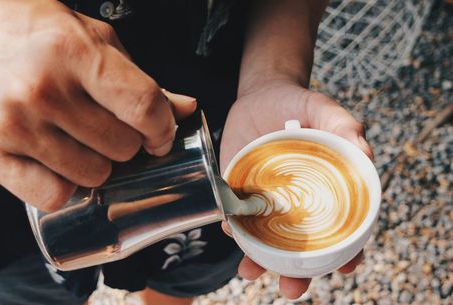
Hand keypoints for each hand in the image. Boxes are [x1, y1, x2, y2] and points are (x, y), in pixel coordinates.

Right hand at [0, 0, 195, 210]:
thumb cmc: (30, 30)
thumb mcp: (93, 39)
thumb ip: (141, 79)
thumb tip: (185, 109)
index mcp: (74, 53)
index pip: (143, 107)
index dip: (163, 127)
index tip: (160, 132)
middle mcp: (42, 91)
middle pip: (123, 148)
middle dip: (128, 141)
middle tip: (111, 126)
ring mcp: (13, 126)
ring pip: (94, 176)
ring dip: (99, 163)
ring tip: (81, 140)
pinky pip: (52, 196)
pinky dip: (66, 185)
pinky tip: (61, 161)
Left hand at [219, 79, 371, 298]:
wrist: (261, 94)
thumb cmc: (300, 104)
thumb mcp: (325, 110)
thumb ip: (345, 127)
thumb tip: (365, 154)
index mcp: (327, 192)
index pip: (342, 231)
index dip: (346, 253)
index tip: (345, 267)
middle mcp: (297, 204)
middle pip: (301, 248)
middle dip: (297, 274)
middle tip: (291, 289)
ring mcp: (267, 201)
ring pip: (266, 241)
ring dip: (259, 262)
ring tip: (250, 272)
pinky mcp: (240, 192)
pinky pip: (236, 216)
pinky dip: (233, 228)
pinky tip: (231, 232)